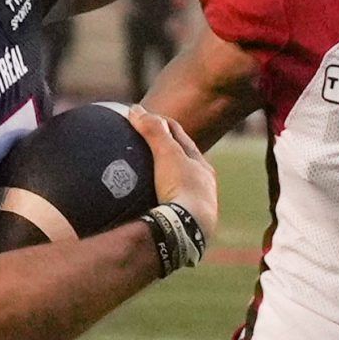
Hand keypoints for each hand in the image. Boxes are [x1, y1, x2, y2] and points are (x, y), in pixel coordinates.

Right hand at [128, 105, 216, 233]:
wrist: (187, 230)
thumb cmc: (181, 188)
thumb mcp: (167, 155)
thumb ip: (153, 132)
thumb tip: (135, 109)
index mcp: (202, 167)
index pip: (181, 138)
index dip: (164, 125)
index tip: (147, 118)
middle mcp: (203, 187)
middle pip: (182, 164)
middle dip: (167, 153)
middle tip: (146, 146)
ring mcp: (195, 208)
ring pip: (178, 189)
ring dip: (164, 181)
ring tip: (143, 178)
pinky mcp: (184, 227)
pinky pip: (168, 209)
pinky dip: (157, 203)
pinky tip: (144, 207)